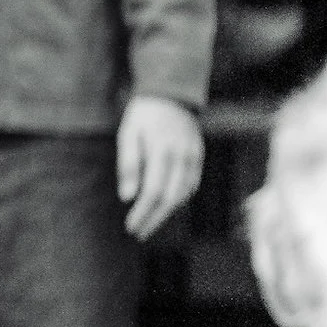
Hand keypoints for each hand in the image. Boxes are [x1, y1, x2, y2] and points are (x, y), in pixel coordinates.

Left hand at [116, 94, 204, 240]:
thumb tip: (127, 197)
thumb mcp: (128, 135)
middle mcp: (181, 156)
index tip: (131, 227)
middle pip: (170, 199)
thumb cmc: (143, 116)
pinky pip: (192, 184)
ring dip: (166, 213)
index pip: (153, 192)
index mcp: (161, 150)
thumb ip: (128, 165)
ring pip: (183, 194)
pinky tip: (166, 206)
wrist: (171, 94)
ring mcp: (194, 156)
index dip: (143, 213)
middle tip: (139, 232)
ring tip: (149, 222)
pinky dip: (180, 199)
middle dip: (154, 219)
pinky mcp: (199, 156)